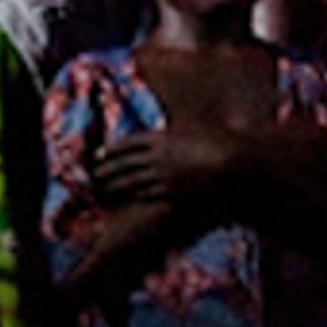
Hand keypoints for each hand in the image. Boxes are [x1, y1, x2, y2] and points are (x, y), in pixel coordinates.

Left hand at [93, 122, 247, 207]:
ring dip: (115, 185)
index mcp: (162, 136)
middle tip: (94, 174)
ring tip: (103, 189)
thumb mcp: (193, 129)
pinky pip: (146, 194)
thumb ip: (177, 130)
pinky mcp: (172, 191)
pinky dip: (133, 196)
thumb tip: (171, 126)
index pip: (129, 143)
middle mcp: (158, 155)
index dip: (112, 149)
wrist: (232, 160)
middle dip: (107, 168)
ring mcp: (164, 174)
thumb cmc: (218, 141)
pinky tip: (125, 200)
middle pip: (125, 162)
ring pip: (131, 180)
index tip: (99, 153)